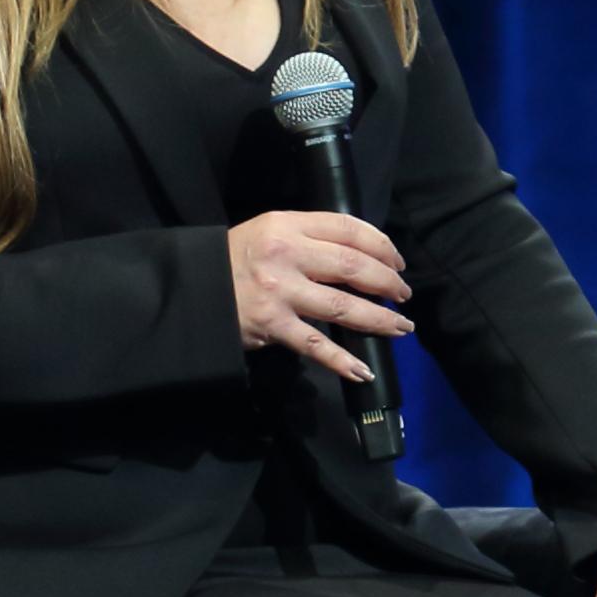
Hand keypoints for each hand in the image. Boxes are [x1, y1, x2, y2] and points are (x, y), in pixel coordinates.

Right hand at [226, 208, 408, 383]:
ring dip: (380, 319)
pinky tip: (363, 370)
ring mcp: (280, 292)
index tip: (398, 262)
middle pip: (354, 267)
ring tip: (401, 327)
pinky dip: (342, 361)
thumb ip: (312, 237)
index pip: (348, 228)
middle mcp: (286, 255)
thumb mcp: (271, 231)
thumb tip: (365, 255)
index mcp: (288, 225)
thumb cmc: (238, 258)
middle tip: (403, 295)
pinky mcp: (272, 325)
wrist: (193, 286)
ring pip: (344, 307)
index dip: (382, 245)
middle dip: (388, 283)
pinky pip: (316, 346)